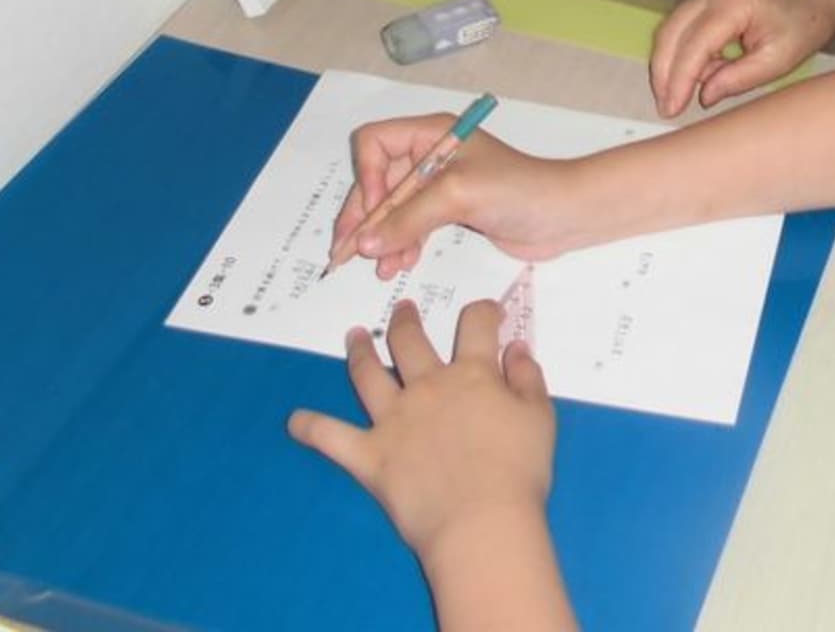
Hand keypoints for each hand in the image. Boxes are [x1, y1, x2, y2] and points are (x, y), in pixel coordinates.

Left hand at [289, 300, 553, 561]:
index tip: (486, 312)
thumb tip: (515, 348)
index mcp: (472, 375)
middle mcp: (427, 386)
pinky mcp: (369, 455)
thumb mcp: (540, 418)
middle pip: (410, 340)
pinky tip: (295, 420)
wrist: (482, 522)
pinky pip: (331, 437)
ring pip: (368, 375)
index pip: (476, 325)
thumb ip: (528, 378)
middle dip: (406, 320)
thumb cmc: (519, 472)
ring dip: (359, 352)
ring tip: (355, 337)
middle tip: (402, 310)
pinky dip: (310, 427)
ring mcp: (393, 419)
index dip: (482, 311)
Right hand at [331, 114, 590, 278]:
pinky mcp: (451, 212)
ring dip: (382, 237)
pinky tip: (399, 265)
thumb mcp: (458, 196)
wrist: (564, 215)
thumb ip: (409, 218)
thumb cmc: (517, 190)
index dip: (367, 175)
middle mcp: (432, 155)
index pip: (375, 142)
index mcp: (432, 134)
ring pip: (393, 208)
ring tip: (381, 268)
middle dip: (365, 217)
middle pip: (378, 181)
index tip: (375, 209)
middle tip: (346, 254)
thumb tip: (365, 245)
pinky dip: (401, 244)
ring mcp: (441, 185)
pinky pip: (411, 226)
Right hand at [649, 0, 834, 117]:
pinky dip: (682, 53)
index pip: (695, 45)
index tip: (672, 108)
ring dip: (669, 65)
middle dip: (664, 74)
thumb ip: (738, 79)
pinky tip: (698, 75)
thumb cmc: (804, 24)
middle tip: (666, 108)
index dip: (680, 80)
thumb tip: (703, 96)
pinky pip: (682, 26)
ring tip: (681, 95)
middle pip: (671, 33)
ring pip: (671, 29)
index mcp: (735, 2)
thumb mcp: (778, 61)